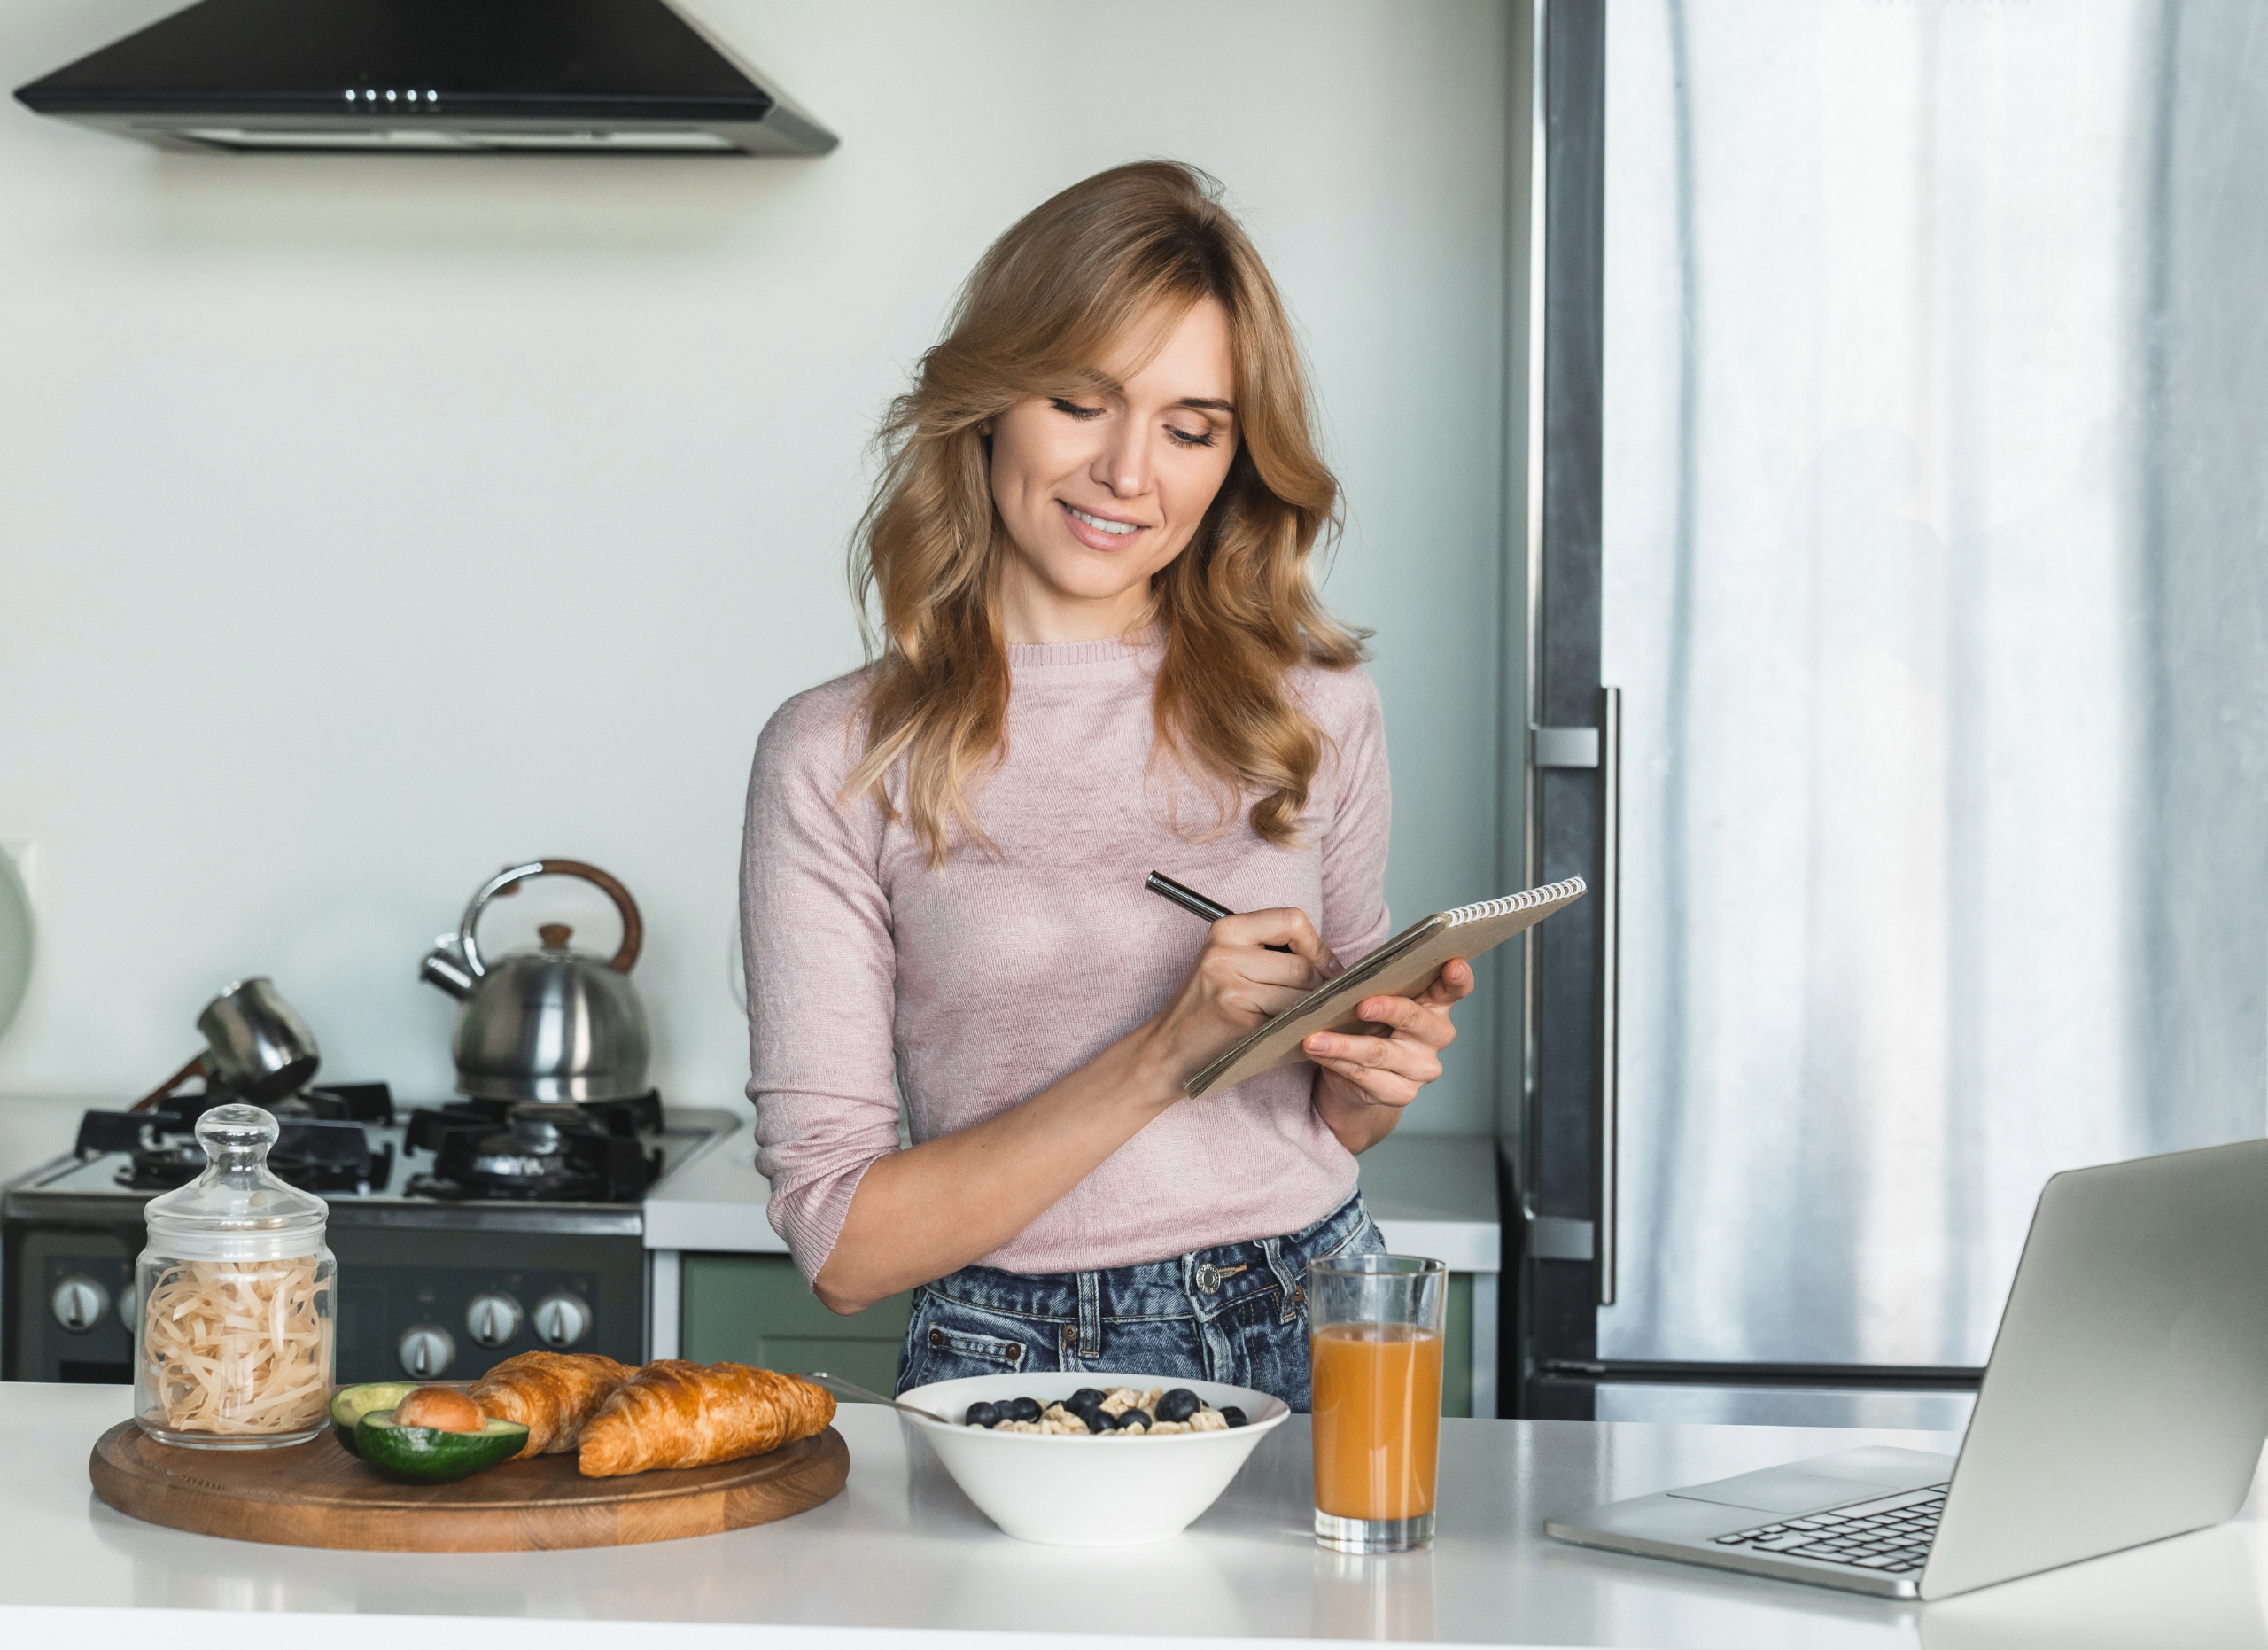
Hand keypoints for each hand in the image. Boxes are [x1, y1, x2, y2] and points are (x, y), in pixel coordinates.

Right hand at [1141, 907, 1330, 1088]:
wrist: (1168, 1049)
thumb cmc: (1207, 1008)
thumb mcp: (1229, 963)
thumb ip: (1272, 952)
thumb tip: (1334, 963)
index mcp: (1226, 929)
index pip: (1293, 920)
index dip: (1318, 947)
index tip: (1326, 970)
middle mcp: (1225, 952)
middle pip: (1302, 963)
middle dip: (1321, 987)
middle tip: (1323, 1003)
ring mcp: (1230, 985)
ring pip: (1301, 993)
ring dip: (1313, 1011)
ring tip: (1308, 1019)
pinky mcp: (1238, 1018)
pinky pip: (1290, 1019)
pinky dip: (1302, 1028)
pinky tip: (1296, 1034)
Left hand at [1305, 959, 1472, 1115]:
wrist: (1357, 1077)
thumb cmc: (1367, 1024)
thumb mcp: (1373, 999)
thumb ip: (1373, 985)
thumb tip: (1342, 977)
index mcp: (1435, 1004)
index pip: (1454, 988)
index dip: (1458, 977)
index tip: (1453, 964)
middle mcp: (1436, 1035)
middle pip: (1416, 1019)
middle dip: (1388, 1009)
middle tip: (1362, 1005)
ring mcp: (1423, 1067)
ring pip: (1381, 1052)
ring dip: (1343, 1045)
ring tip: (1314, 1039)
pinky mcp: (1403, 1092)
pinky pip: (1365, 1076)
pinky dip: (1337, 1063)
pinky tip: (1318, 1054)